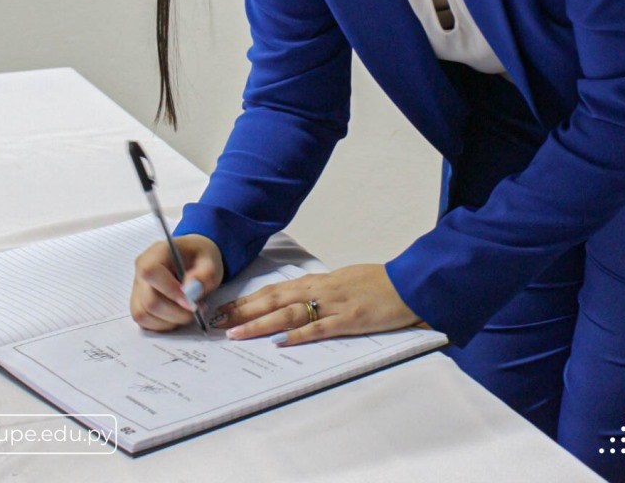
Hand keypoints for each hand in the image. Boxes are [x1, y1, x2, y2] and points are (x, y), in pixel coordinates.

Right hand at [130, 233, 222, 331]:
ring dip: (170, 321)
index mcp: (156, 252)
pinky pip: (144, 321)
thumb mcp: (210, 261)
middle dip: (177, 312)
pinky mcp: (138, 303)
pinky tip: (177, 315)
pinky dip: (163, 325)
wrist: (195, 258)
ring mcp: (137, 288)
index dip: (169, 291)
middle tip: (197, 308)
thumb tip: (190, 290)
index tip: (191, 301)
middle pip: (149, 301)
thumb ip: (203, 274)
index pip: (151, 272)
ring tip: (189, 311)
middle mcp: (141, 270)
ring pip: (144, 315)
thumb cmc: (200, 257)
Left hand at [210, 264, 427, 345]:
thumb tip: (293, 300)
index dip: (246, 300)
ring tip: (237, 333)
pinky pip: (320, 327)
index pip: (273, 290)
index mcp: (316, 281)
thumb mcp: (340, 282)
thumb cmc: (374, 284)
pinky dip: (299, 335)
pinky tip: (281, 342)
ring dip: (260, 323)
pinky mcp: (350, 319)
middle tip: (217, 322)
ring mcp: (334, 304)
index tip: (223, 309)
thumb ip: (317, 291)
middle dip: (243, 311)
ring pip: (289, 313)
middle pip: (273, 299)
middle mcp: (319, 290)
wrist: (406, 283)